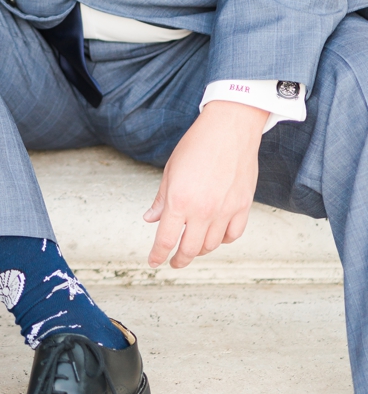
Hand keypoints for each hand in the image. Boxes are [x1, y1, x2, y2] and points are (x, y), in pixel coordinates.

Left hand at [144, 100, 265, 268]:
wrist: (229, 130)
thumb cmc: (196, 146)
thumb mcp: (170, 172)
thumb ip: (161, 200)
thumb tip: (150, 219)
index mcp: (180, 202)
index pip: (166, 239)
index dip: (158, 255)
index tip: (153, 262)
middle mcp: (203, 211)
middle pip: (190, 249)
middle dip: (179, 260)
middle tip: (173, 262)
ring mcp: (226, 210)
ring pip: (212, 244)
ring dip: (199, 250)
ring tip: (191, 248)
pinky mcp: (243, 207)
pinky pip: (233, 234)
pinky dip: (223, 240)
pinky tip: (215, 237)